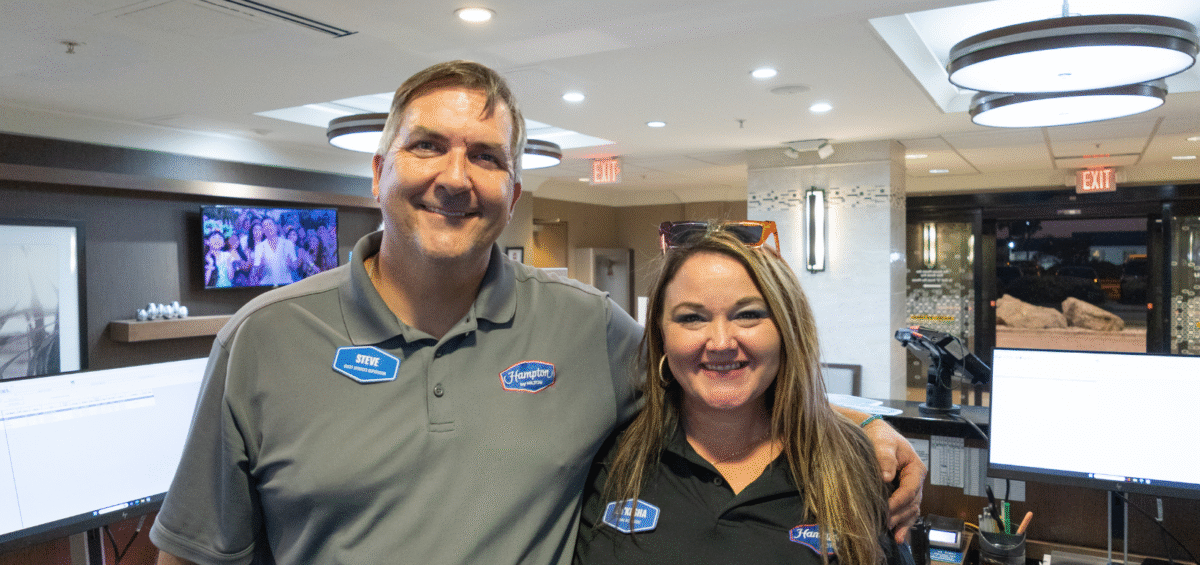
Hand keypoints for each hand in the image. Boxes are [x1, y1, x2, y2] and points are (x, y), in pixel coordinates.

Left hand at [863, 419, 925, 543]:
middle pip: (912, 503)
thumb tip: (886, 476)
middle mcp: (915, 481)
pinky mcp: (900, 494)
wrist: (875, 433)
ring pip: (910, 510)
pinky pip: (906, 511)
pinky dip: (903, 523)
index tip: (886, 509)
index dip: (898, 502)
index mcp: (915, 469)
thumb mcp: (884, 442)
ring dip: (902, 522)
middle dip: (899, 515)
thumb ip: (885, 457)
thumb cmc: (881, 436)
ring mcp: (909, 489)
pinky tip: (897, 536)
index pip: (910, 490)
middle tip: (885, 524)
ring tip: (893, 534)